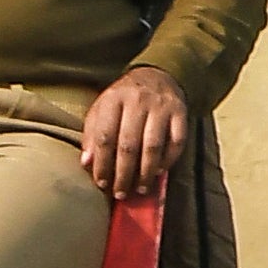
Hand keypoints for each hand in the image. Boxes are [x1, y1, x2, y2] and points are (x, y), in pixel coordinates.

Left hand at [81, 65, 189, 201]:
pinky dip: (169, 159)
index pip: (105, 136)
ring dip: (146, 172)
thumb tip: (87, 163)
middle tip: (121, 193)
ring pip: (153, 146)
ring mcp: (161, 106)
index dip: (102, 163)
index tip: (101, 183)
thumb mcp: (102, 109)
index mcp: (114, 99)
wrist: (157, 75)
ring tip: (140, 188)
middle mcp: (138, 101)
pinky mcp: (180, 112)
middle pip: (129, 144)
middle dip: (124, 174)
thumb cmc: (124, 99)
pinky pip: (176, 141)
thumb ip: (92, 135)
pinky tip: (159, 171)